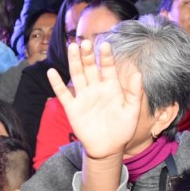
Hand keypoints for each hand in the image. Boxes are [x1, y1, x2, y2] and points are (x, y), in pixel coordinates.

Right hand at [48, 40, 140, 160]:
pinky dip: (56, 83)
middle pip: (90, 67)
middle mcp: (96, 88)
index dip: (106, 57)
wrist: (108, 148)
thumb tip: (138, 73)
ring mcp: (83, 97)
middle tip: (85, 42)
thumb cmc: (122, 129)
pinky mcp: (72, 108)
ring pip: (77, 75)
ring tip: (72, 47)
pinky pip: (63, 94)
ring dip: (74, 61)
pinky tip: (51, 72)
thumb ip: (134, 93)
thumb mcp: (132, 111)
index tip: (104, 45)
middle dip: (88, 55)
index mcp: (111, 87)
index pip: (108, 68)